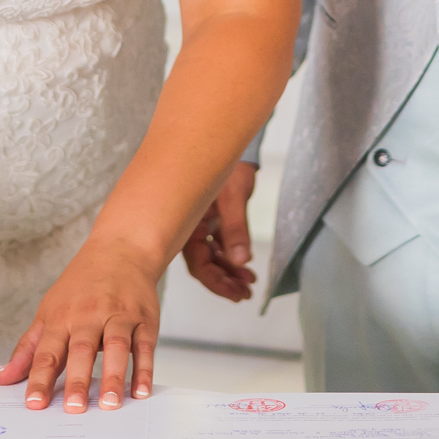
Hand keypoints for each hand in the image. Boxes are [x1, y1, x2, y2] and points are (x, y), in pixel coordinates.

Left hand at [0, 238, 161, 412]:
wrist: (120, 249)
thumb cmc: (82, 283)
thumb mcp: (49, 309)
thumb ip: (28, 347)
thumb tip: (5, 378)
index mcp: (62, 316)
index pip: (47, 352)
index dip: (39, 378)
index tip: (35, 403)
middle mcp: (89, 315)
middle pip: (82, 350)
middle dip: (78, 379)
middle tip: (74, 407)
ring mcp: (119, 315)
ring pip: (116, 346)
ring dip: (114, 376)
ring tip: (110, 403)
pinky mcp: (144, 318)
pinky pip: (145, 346)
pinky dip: (144, 369)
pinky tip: (140, 391)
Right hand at [182, 162, 257, 300]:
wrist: (230, 145)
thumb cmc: (228, 166)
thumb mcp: (232, 197)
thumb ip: (236, 228)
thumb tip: (242, 260)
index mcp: (189, 223)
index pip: (198, 264)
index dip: (216, 282)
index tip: (235, 294)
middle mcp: (192, 228)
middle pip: (204, 264)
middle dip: (224, 282)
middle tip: (244, 294)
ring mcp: (203, 225)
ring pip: (213, 257)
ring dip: (229, 272)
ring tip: (249, 284)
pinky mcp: (214, 221)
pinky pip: (221, 246)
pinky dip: (233, 258)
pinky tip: (246, 267)